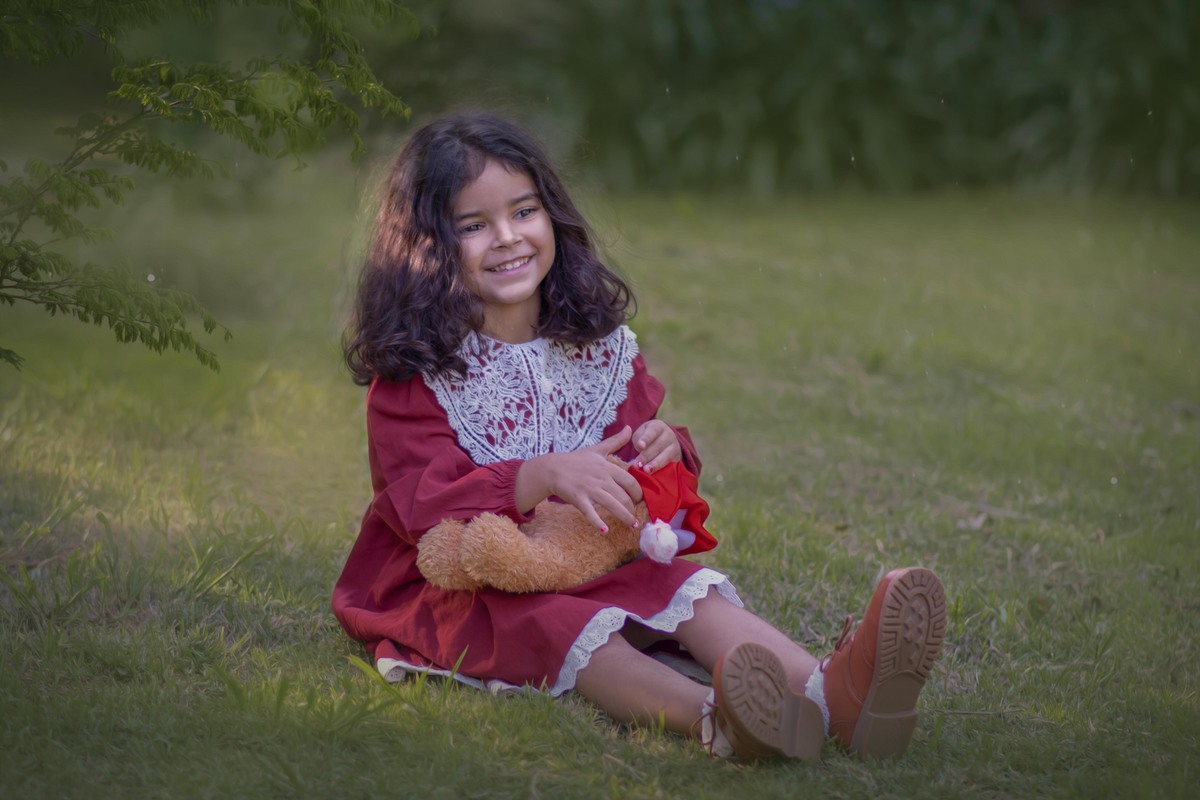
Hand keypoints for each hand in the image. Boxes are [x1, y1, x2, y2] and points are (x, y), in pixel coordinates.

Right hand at [517, 426, 643, 531]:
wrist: (552, 468)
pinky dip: (597, 522)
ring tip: (632, 526)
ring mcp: (590, 489)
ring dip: (624, 517)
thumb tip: (630, 428)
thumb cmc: (576, 460)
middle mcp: (601, 478)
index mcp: (607, 467)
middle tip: (636, 518)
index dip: (638, 492)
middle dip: (632, 508)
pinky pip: (590, 512)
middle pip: (624, 496)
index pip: (630, 481)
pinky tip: (604, 531)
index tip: (640, 500)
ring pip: (612, 504)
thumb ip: (616, 441)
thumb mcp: (597, 449)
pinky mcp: (578, 498)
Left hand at [631, 419, 680, 473]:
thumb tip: (640, 447)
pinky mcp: (678, 458)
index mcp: (658, 426)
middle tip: (637, 465)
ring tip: (646, 470)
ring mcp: (675, 447)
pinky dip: (662, 470)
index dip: (646, 439)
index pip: (652, 431)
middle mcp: (669, 435)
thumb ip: (638, 439)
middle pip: (658, 446)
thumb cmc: (646, 439)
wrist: (663, 443)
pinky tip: (655, 475)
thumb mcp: (640, 435)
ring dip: (655, 464)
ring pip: (666, 456)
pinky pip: (671, 464)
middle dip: (646, 456)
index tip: (640, 446)